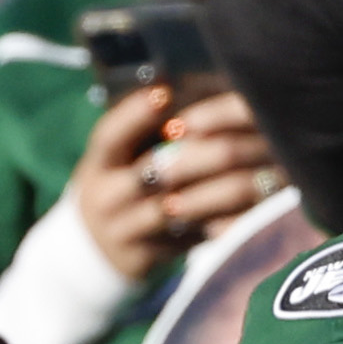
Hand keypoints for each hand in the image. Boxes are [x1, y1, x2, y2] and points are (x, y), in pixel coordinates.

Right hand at [64, 73, 273, 282]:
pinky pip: (185, 238)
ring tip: (246, 172)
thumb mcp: (118, 158)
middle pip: (147, 175)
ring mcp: (123, 230)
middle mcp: (104, 197)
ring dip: (209, 193)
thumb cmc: (121, 184)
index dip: (134, 113)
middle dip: (189, 157)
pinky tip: (242, 208)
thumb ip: (144, 132)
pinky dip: (213, 222)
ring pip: (170, 210)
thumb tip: (186, 88)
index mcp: (98, 164)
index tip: (164, 91)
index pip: (109, 135)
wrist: (96, 248)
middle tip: (229, 139)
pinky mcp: (146, 255)